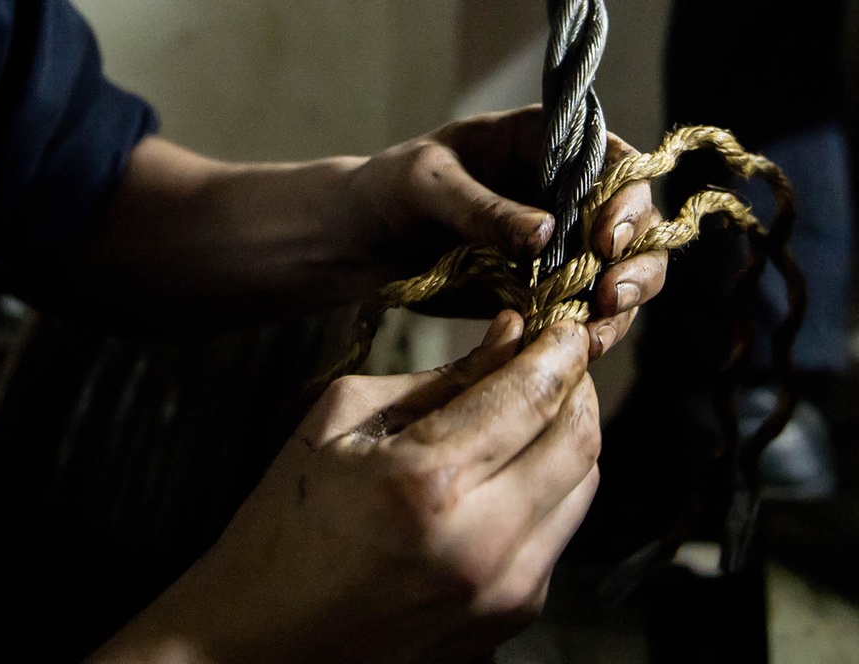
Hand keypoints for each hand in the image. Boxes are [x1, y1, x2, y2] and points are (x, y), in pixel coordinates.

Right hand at [95, 312, 599, 662]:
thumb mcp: (340, 424)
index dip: (559, 348)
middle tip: (553, 359)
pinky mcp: (509, 619)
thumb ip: (435, 379)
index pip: (532, 396)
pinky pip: (556, 535)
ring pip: (583, 490)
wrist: (263, 642)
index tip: (562, 324)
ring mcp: (504, 592)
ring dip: (566, 438)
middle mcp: (482, 543)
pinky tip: (505, 476)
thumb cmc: (285, 527)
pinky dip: (546, 491)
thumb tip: (508, 337)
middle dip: (576, 387)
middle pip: (580, 442)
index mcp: (428, 482)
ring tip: (528, 412)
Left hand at [346, 104, 666, 359]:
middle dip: (636, 261)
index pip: (613, 161)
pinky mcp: (542, 289)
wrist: (359, 241)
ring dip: (619, 307)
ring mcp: (560, 245)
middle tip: (610, 296)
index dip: (624, 198)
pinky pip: (581, 311)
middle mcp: (565, 192)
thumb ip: (482, 208)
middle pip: (635, 222)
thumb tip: (545, 235)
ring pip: (620, 273)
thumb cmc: (388, 189)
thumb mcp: (426, 184)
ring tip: (593, 336)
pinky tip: (574, 350)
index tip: (606, 238)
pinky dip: (585, 332)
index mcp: (544, 142)